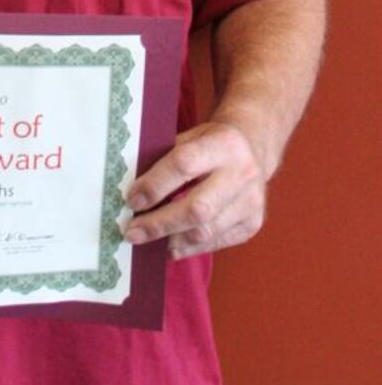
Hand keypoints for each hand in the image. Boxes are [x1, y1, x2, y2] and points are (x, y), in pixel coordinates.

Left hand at [123, 120, 266, 259]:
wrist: (253, 147)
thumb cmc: (210, 142)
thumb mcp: (190, 137)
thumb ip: (165, 158)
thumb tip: (131, 189)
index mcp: (223, 143)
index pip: (184, 165)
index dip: (154, 185)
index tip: (131, 200)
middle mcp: (242, 173)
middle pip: (197, 208)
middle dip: (160, 224)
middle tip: (132, 232)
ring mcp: (251, 202)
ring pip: (207, 231)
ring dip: (171, 240)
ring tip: (146, 242)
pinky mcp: (253, 224)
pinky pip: (216, 242)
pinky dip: (189, 247)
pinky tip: (170, 246)